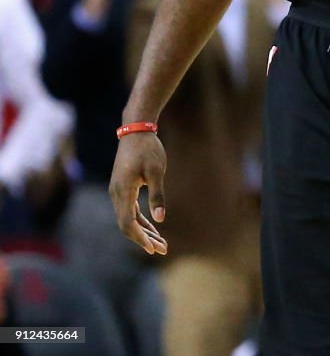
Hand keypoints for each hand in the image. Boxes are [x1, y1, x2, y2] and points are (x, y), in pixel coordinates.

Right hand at [109, 133, 167, 255]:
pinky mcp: (123, 189)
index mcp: (122, 191)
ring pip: (128, 219)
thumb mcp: (157, 170)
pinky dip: (141, 220)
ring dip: (144, 231)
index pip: (127, 223)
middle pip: (127, 225)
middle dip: (144, 239)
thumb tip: (160, 218)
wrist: (136, 131)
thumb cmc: (148, 149)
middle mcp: (116, 194)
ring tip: (161, 244)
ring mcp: (118, 192)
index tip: (153, 248)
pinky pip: (130, 210)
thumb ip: (157, 194)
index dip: (139, 237)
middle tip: (163, 249)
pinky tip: (153, 228)